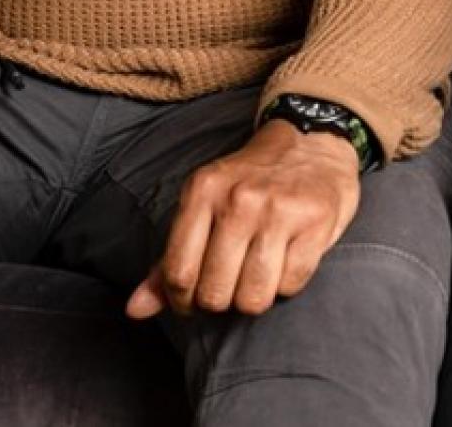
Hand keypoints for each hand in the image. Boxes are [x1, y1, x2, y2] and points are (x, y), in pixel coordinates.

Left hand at [126, 120, 362, 320]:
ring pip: (253, 297)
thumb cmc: (251, 181)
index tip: (193, 301)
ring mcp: (280, 210)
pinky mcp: (316, 222)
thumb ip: (171, 259)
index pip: (178, 272)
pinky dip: (286, 285)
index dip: (183, 301)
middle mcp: (239, 199)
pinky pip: (291, 286)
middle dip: (220, 301)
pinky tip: (285, 262)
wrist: (311, 140)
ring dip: (254, 298)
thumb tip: (135, 310)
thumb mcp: (204, 204)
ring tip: (257, 276)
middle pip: (215, 292)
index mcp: (202, 190)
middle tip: (230, 285)